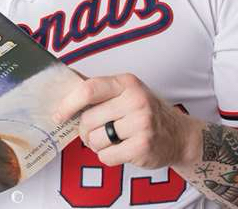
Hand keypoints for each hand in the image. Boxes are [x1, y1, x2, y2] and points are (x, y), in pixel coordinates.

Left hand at [54, 73, 203, 168]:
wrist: (178, 135)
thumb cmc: (144, 112)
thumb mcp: (125, 92)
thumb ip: (98, 89)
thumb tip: (64, 81)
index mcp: (126, 83)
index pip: (88, 90)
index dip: (68, 104)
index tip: (58, 115)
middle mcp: (135, 100)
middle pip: (88, 119)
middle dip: (85, 131)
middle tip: (97, 131)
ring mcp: (141, 124)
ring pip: (95, 140)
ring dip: (97, 145)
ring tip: (113, 140)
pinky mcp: (142, 146)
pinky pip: (106, 157)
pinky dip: (108, 157)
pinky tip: (122, 149)